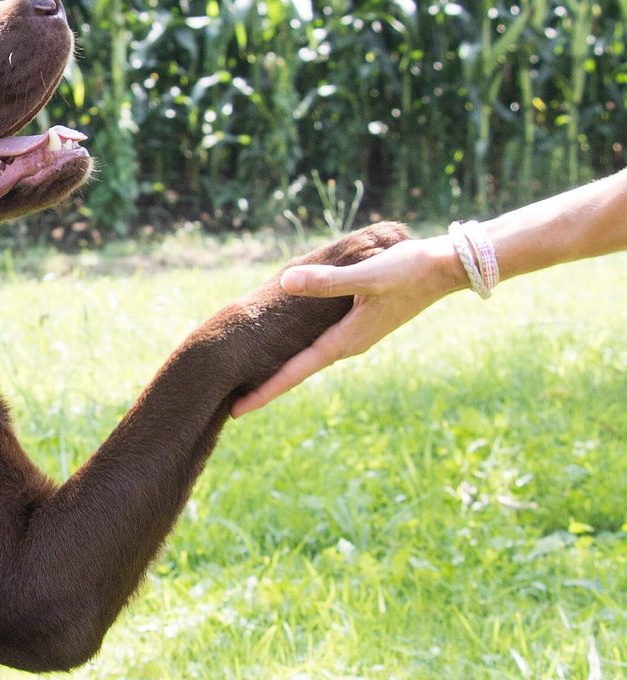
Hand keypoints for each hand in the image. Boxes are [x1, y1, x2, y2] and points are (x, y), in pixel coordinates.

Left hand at [230, 235, 465, 416]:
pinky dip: (298, 356)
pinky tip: (286, 354)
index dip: (264, 391)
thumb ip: (327, 282)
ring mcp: (354, 337)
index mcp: (345, 341)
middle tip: (231, 406)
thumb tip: (288, 282)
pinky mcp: (359, 325)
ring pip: (308, 360)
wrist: (447, 269)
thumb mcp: (367, 276)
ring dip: (281, 374)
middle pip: (297, 372)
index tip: (237, 410)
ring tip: (250, 385)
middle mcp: (347, 345)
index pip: (295, 372)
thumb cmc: (410, 271)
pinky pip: (319, 347)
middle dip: (266, 389)